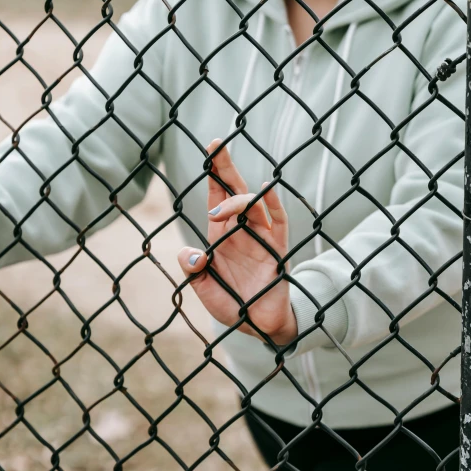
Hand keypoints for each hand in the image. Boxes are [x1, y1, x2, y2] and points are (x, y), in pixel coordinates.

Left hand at [177, 138, 297, 346]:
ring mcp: (261, 237)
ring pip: (253, 205)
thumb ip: (192, 269)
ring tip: (217, 210)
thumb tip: (191, 254)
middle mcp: (240, 229)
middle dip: (225, 167)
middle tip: (216, 144)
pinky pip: (279, 222)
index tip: (208, 151)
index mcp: (221, 234)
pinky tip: (266, 189)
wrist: (258, 325)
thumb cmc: (231, 302)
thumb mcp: (203, 287)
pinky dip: (273, 205)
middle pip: (234, 190)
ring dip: (236, 201)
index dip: (212, 176)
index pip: (216, 197)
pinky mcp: (277, 249)